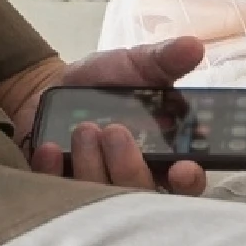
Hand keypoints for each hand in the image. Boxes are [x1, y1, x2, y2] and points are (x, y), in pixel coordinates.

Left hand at [16, 38, 206, 192]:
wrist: (54, 86)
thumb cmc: (106, 80)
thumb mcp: (138, 64)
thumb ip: (166, 59)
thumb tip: (194, 46)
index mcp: (164, 153)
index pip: (185, 182)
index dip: (187, 181)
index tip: (181, 168)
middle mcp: (134, 178)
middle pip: (142, 196)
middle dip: (129, 166)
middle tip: (114, 131)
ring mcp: (97, 190)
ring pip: (103, 199)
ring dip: (93, 164)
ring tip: (84, 129)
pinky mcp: (61, 191)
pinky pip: (59, 195)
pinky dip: (55, 171)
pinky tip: (51, 148)